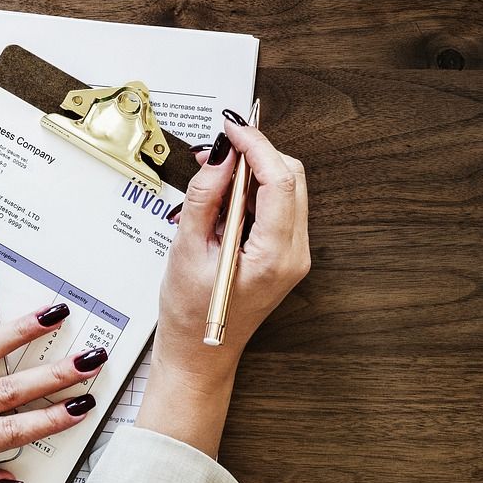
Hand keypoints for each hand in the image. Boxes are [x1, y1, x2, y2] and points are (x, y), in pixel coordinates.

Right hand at [135, 117, 311, 455]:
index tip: (232, 128)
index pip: (280, 180)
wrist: (199, 355)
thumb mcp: (187, 250)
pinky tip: (225, 197)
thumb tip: (221, 155)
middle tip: (219, 148)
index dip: (256, 146)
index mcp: (274, 256)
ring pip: (287, 189)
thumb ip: (205, 197)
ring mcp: (294, 254)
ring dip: (254, 172)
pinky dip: (254, 191)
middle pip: (291, 178)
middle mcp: (294, 254)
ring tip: (214, 174)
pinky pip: (278, 207)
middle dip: (257, 154)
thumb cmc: (190, 316)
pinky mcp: (285, 253)